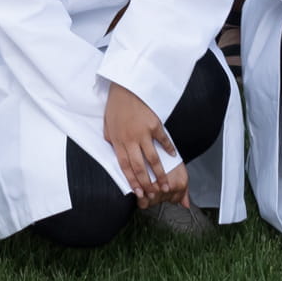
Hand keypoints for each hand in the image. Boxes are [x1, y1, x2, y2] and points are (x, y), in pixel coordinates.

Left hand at [102, 81, 185, 204]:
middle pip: (139, 166)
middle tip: (154, 194)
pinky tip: (174, 157)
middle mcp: (130, 139)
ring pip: (152, 158)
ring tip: (166, 184)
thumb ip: (111, 139)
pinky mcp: (154, 124)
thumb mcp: (107, 124)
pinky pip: (163, 140)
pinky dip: (169, 149)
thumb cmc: (116, 105)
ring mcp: (143, 132)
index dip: (132, 181)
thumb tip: (113, 150)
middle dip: (147, 183)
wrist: (125, 86)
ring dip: (160, 173)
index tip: (138, 192)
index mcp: (117, 141)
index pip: (125, 166)